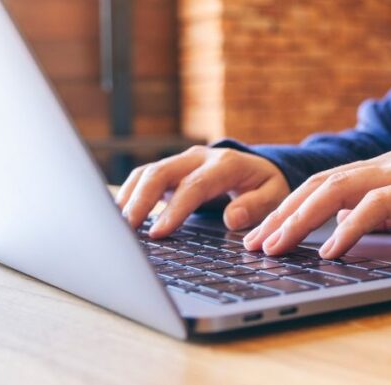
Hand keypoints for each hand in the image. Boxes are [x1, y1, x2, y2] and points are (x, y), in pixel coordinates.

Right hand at [115, 145, 288, 237]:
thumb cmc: (266, 186)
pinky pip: (143, 178)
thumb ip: (256, 206)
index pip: (194, 186)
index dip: (175, 209)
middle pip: (161, 173)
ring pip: (147, 173)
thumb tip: (232, 219)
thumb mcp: (274, 195)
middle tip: (125, 230)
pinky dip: (129, 194)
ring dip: (129, 198)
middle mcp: (199, 157)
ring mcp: (182, 161)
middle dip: (140, 201)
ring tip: (115, 226)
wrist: (260, 167)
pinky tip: (119, 216)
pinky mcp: (171, 170)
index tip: (159, 232)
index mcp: (225, 164)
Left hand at [242, 150, 390, 258]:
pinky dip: (349, 228)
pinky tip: (332, 249)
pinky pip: (376, 206)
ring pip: (338, 189)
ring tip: (280, 245)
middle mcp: (383, 164)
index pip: (321, 183)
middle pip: (320, 183)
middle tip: (257, 242)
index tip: (263, 233)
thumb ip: (373, 213)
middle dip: (284, 213)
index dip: (288, 207)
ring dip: (303, 219)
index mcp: (377, 168)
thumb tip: (338, 226)